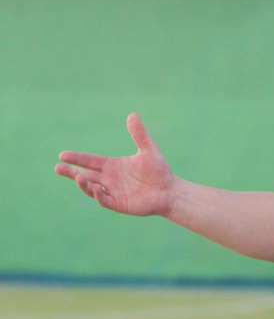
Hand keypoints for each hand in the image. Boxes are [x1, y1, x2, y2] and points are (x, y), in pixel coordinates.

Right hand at [55, 113, 175, 216]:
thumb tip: (133, 114)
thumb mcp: (148, 150)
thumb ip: (139, 134)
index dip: (77, 158)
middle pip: (86, 175)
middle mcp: (110, 179)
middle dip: (71, 172)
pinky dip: (98, 195)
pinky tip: (96, 188)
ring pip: (91, 188)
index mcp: (113, 166)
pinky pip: (104, 200)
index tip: (62, 155)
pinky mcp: (119, 204)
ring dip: (83, 183)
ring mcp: (113, 192)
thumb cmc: (159, 171)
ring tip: (77, 176)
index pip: (90, 161)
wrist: (169, 191)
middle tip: (58, 168)